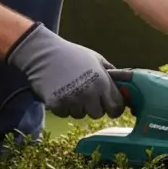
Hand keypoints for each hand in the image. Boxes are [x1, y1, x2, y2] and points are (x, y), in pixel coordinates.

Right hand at [6, 23, 124, 118]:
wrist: (43, 53)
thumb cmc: (72, 54)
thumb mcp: (97, 60)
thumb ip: (112, 74)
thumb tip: (124, 85)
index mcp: (103, 83)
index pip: (116, 108)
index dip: (113, 109)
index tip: (109, 107)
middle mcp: (89, 94)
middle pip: (98, 114)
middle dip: (93, 107)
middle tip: (85, 96)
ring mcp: (72, 100)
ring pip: (80, 115)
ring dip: (77, 107)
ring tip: (70, 91)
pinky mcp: (56, 104)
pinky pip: (64, 114)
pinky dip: (62, 107)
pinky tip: (59, 93)